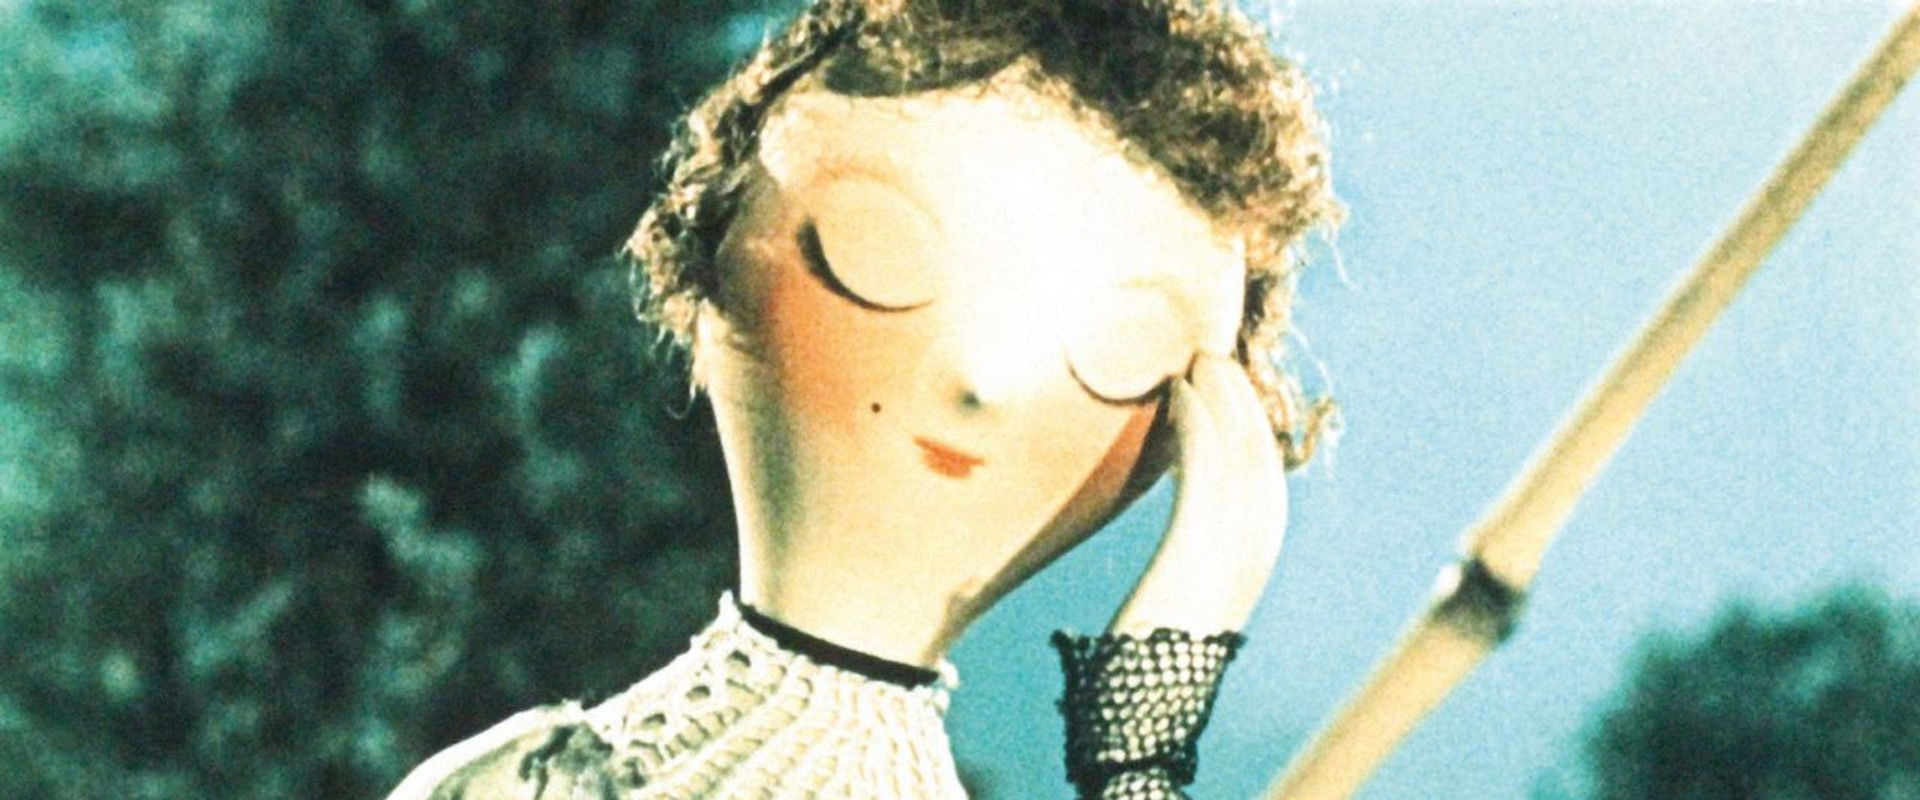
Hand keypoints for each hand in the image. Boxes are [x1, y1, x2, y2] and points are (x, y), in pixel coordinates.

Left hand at [1108, 353, 1289, 634]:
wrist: (1139, 710)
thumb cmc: (1143, 661)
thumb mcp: (1176, 598)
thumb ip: (1186, 562)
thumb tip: (1177, 539)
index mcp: (1252, 562)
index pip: (1265, 477)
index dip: (1249, 425)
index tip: (1224, 386)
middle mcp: (1253, 553)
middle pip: (1261, 455)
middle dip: (1240, 400)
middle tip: (1211, 355)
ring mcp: (1230, 552)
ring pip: (1239, 454)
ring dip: (1219, 400)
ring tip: (1195, 363)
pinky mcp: (1195, 551)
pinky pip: (1204, 473)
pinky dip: (1193, 427)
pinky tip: (1174, 399)